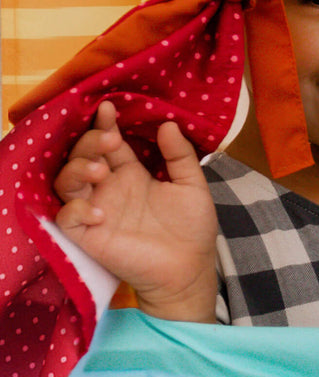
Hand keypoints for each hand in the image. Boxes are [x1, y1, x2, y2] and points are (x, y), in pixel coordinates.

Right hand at [53, 101, 218, 322]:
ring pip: (66, 182)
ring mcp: (96, 210)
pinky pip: (67, 217)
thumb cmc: (191, 227)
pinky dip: (77, 210)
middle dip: (89, 143)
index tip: (109, 108)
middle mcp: (109, 188)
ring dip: (77, 171)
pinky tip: (100, 212)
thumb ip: (180, 155)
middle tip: (108, 140)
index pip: (109, 144)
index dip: (105, 125)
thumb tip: (168, 124)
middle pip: (83, 156)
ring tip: (101, 171)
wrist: (190, 268)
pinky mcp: (88, 235)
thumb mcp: (192, 185)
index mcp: (131, 173)